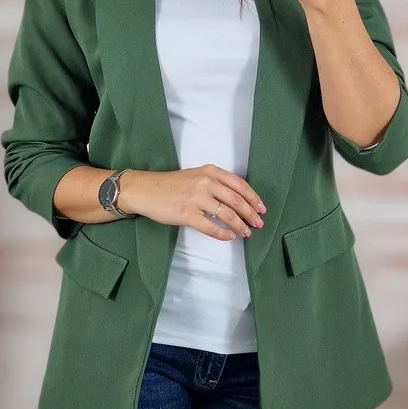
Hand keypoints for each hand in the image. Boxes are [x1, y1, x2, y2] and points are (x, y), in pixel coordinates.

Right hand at [130, 165, 265, 241]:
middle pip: (236, 200)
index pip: (239, 185)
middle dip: (251, 214)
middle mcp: (206, 183)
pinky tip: (230, 237)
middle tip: (259, 224)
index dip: (253, 198)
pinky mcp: (187, 214)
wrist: (145, 190)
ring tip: (246, 233)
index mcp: (210, 172)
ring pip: (226, 214)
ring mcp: (196, 198)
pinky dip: (223, 234)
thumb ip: (216, 183)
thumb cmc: (171, 184)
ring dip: (240, 226)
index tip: (262, 208)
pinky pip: (211, 227)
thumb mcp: (196, 175)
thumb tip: (238, 200)